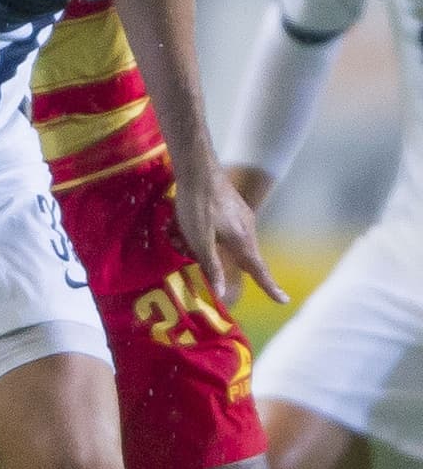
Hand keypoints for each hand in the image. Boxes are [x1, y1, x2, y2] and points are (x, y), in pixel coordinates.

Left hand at [172, 161, 287, 307]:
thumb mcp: (199, 240)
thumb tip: (223, 295)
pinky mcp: (232, 208)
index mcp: (242, 240)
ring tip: (184, 241)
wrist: (198, 168)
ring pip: (232, 244)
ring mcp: (241, 217)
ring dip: (212, 250)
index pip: (259, 270)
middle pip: (245, 258)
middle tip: (212, 271)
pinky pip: (227, 231)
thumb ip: (212, 266)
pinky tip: (190, 231)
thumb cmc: (197, 204)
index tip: (284, 300)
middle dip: (229, 268)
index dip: (270, 287)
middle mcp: (247, 229)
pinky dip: (211, 237)